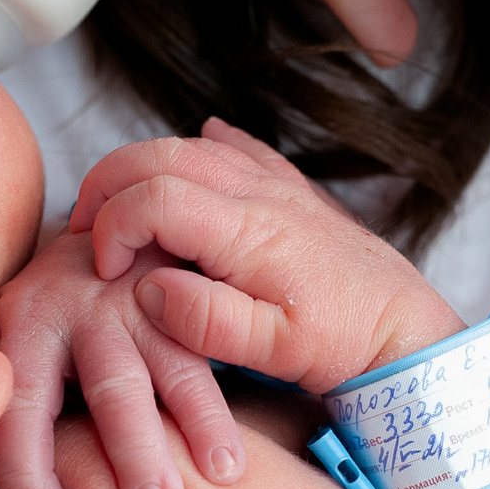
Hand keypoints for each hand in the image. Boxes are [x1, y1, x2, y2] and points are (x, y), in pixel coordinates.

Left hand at [0, 228, 242, 488]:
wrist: (88, 227)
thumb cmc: (32, 316)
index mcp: (17, 329)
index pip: (19, 406)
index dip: (27, 468)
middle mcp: (75, 311)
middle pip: (108, 389)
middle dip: (129, 453)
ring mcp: (132, 305)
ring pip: (165, 373)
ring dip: (191, 432)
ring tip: (214, 483)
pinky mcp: (175, 303)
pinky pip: (201, 360)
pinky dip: (216, 415)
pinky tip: (231, 467)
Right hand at [70, 118, 460, 390]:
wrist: (407, 330)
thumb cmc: (342, 345)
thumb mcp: (273, 351)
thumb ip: (206, 321)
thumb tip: (148, 287)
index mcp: (247, 231)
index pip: (152, 196)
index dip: (111, 225)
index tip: (105, 268)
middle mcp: (259, 194)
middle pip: (159, 154)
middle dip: (105, 183)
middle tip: (82, 226)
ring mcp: (278, 187)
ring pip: (192, 145)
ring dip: (142, 166)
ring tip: (117, 206)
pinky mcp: (294, 193)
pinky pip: (244, 147)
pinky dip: (211, 142)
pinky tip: (203, 138)